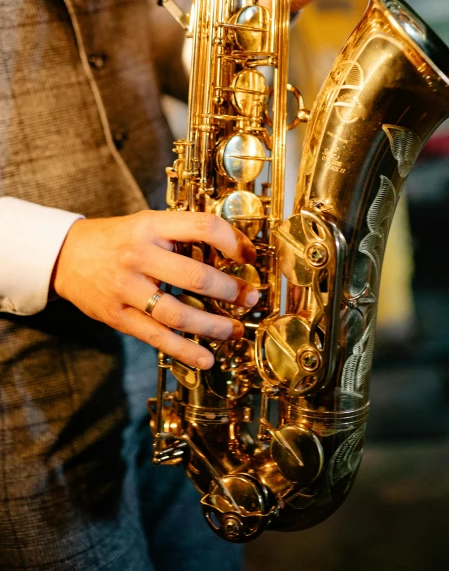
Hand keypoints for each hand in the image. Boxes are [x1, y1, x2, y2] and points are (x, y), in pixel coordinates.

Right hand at [52, 211, 258, 368]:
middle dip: (231, 291)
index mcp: (152, 225)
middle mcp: (139, 255)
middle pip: (196, 276)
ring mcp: (127, 288)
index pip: (203, 227)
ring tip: (234, 330)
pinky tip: (206, 358)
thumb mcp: (147, 223)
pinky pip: (157, 337)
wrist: (66, 256)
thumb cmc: (117, 239)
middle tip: (251, 297)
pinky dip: (185, 351)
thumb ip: (182, 234)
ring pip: (179, 313)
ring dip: (214, 325)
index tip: (249, 256)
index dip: (233, 242)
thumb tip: (232, 251)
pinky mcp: (118, 316)